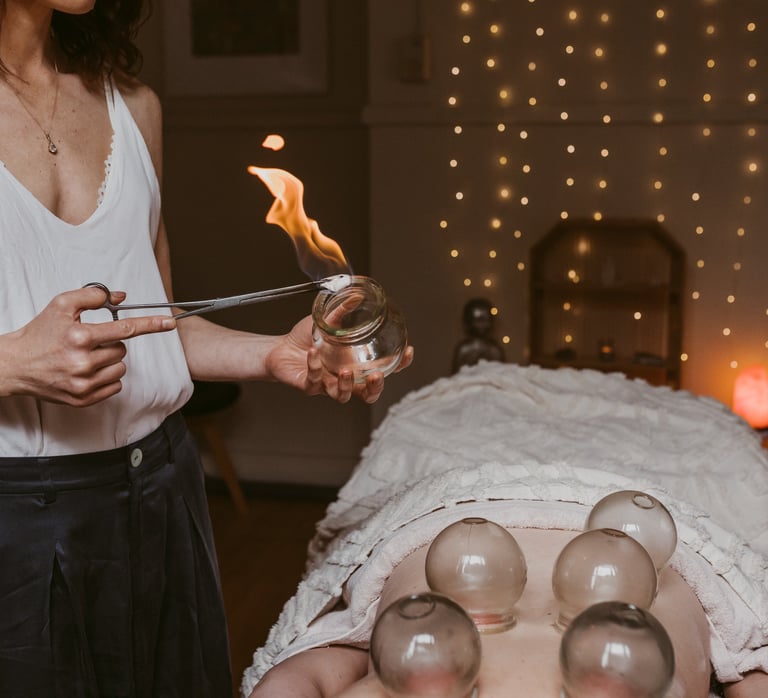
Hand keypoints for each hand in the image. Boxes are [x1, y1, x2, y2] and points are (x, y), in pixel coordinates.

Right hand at [1, 286, 175, 406]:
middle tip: (90, 342)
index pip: (126, 329)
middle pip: (122, 349)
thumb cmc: (40, 334)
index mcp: (80, 337)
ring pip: (120, 368)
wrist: (15, 364)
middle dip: (111, 343)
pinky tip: (87, 371)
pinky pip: (115, 386)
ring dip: (109, 361)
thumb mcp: (61, 306)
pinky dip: (106, 377)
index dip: (150, 325)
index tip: (169, 323)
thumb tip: (121, 297)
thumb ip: (92, 296)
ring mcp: (84, 384)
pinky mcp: (83, 399)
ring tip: (86, 357)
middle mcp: (83, 362)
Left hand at [265, 315, 413, 403]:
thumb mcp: (327, 320)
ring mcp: (327, 384)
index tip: (408, 351)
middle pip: (369, 393)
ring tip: (344, 371)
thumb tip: (357, 294)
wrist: (279, 347)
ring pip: (344, 395)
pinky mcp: (310, 386)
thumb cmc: (305, 338)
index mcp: (355, 362)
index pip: (384, 368)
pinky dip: (315, 366)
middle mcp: (345, 377)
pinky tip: (313, 353)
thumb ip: (342, 309)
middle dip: (376, 387)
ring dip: (346, 385)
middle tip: (375, 375)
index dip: (400, 364)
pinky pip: (315, 382)